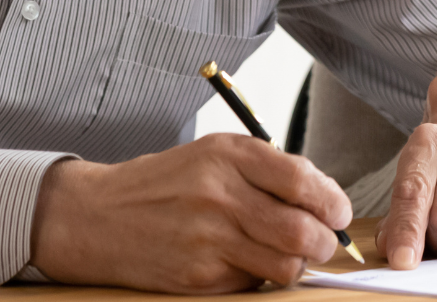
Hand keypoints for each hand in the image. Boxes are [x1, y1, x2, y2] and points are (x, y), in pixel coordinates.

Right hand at [28, 133, 350, 292]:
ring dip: (298, 264)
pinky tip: (248, 262)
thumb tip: (323, 196)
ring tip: (291, 255)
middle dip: (325, 242)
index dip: (332, 202)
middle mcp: (219, 195)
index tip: (339, 212)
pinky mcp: (198, 277)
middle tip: (325, 242)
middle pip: (301, 230)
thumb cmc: (165, 183)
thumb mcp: (213, 154)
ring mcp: (208, 239)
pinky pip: (253, 283)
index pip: (302, 181)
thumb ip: (267, 169)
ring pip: (285, 265)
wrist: (97, 217)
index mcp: (228, 156)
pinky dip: (261, 277)